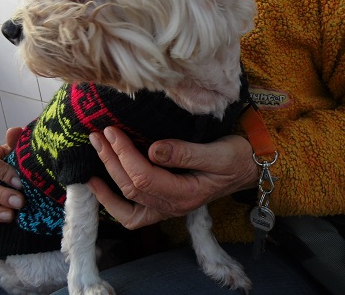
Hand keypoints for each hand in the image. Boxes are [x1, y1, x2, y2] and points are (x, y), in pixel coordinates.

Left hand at [87, 127, 258, 229]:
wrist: (249, 168)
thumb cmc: (237, 157)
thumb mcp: (218, 152)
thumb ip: (186, 153)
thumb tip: (153, 148)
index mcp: (186, 194)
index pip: (145, 177)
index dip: (124, 155)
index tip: (112, 131)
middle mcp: (173, 206)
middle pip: (131, 188)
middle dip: (111, 160)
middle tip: (98, 135)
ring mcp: (166, 208)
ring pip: (127, 202)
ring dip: (106, 179)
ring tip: (96, 152)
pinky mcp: (163, 203)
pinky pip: (132, 213)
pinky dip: (112, 201)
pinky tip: (98, 183)